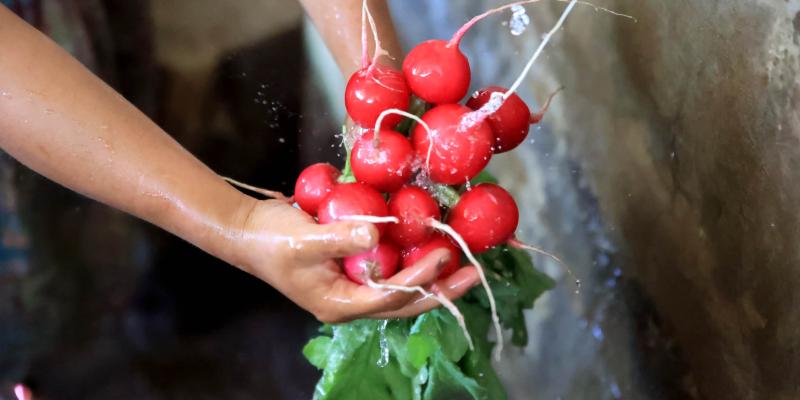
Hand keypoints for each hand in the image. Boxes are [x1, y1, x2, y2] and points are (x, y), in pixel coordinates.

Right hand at [230, 198, 480, 322]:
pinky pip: (389, 270)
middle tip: (473, 275)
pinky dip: (411, 260)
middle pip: (404, 303)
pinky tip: (430, 246)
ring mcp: (352, 285)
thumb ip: (341, 238)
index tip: (442, 254)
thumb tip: (376, 233)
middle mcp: (350, 300)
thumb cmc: (271, 240)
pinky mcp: (353, 268)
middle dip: (440, 290)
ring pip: (401, 289)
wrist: (247, 232)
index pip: (389, 297)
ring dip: (431, 277)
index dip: (419, 279)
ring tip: (463, 265)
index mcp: (339, 304)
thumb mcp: (304, 239)